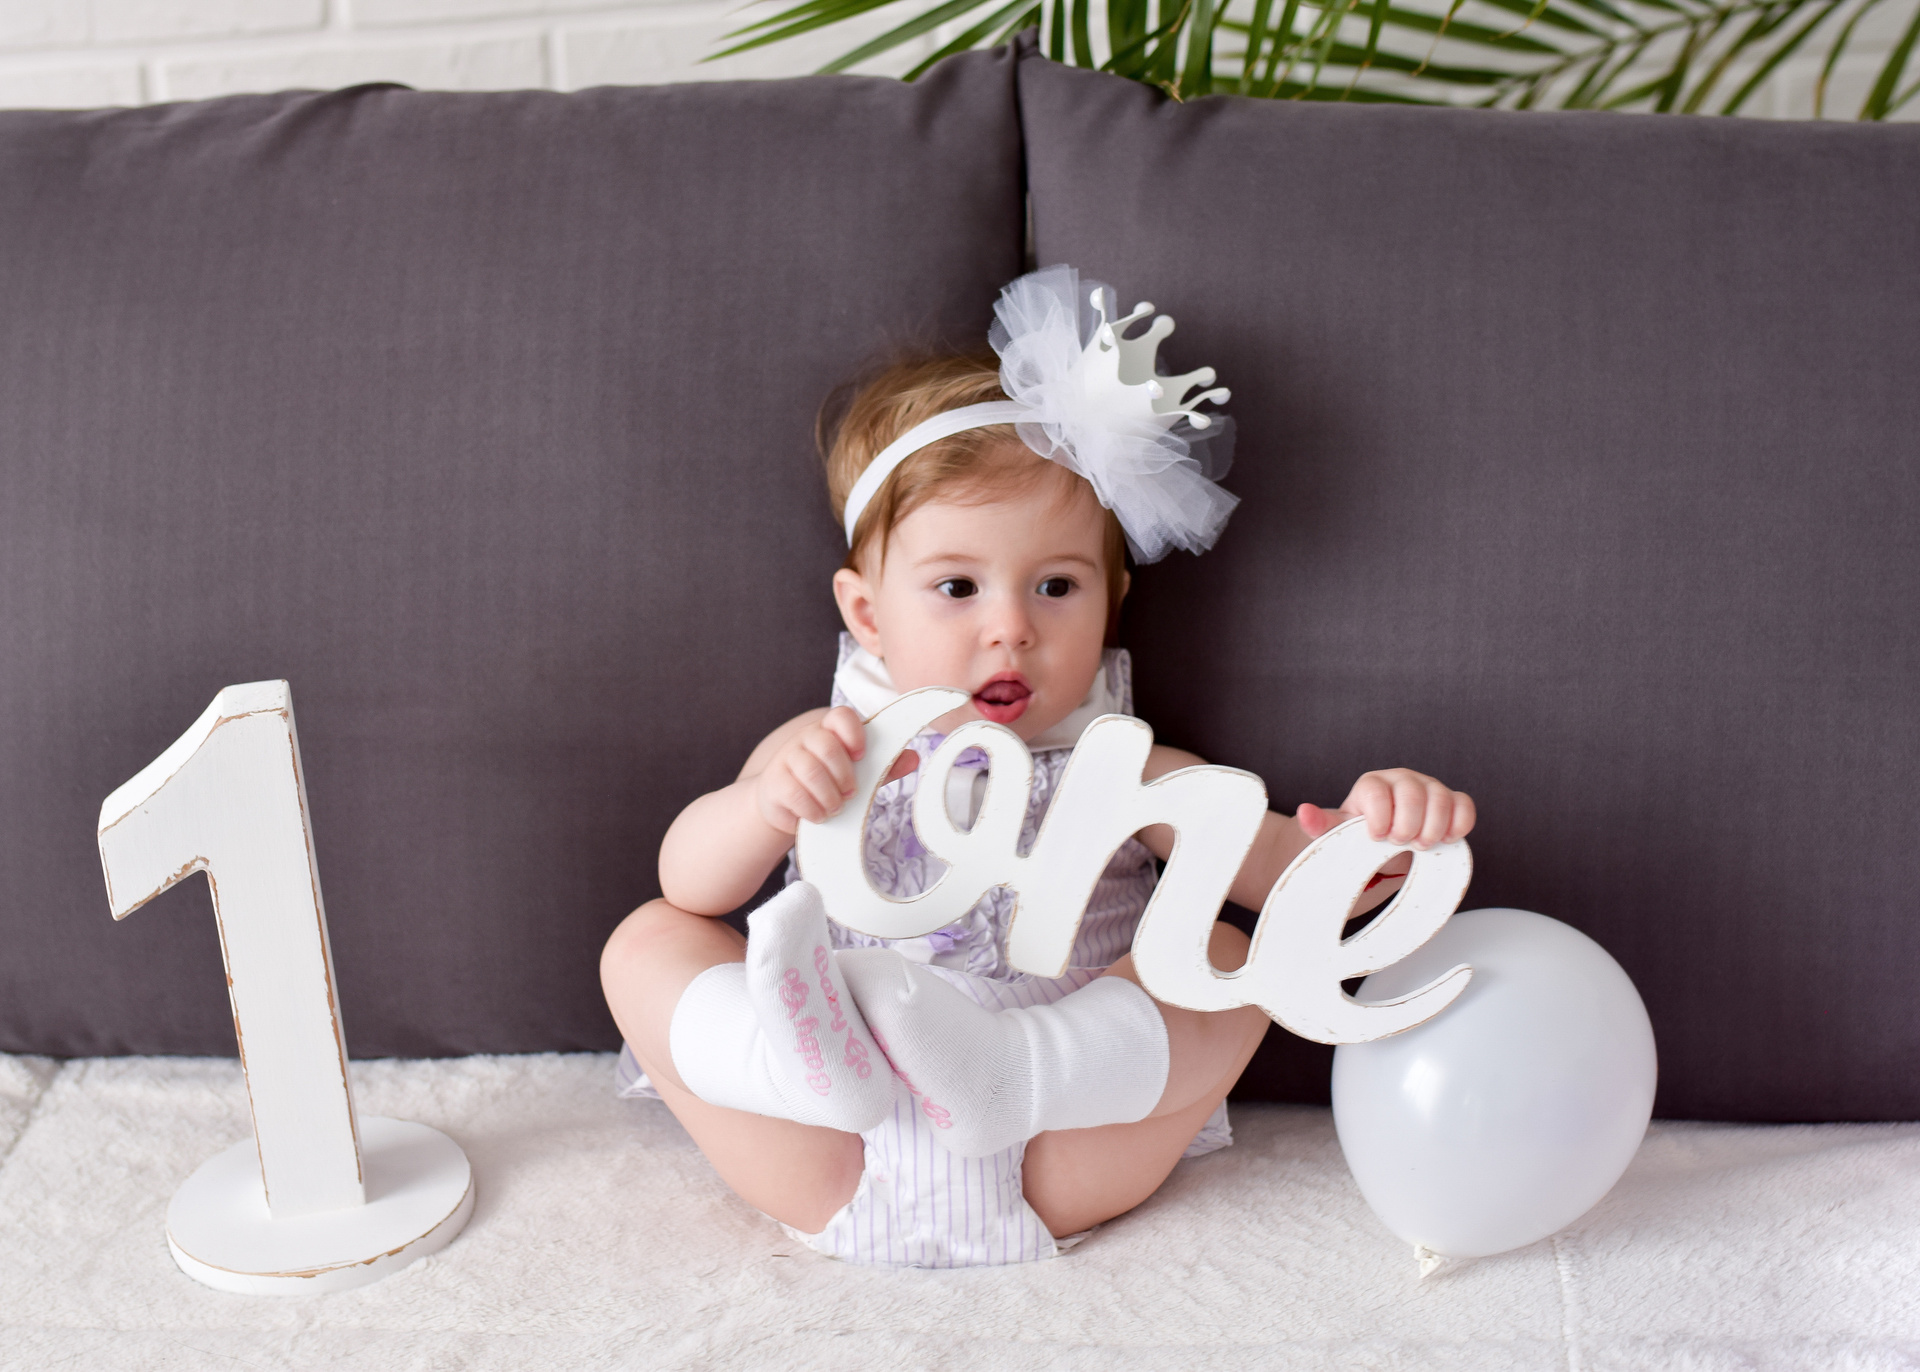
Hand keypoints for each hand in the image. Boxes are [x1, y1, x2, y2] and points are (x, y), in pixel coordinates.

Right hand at [752, 707, 916, 834]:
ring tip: (836, 807)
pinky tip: (819, 814)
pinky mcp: (774, 783)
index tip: (861, 755)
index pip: (841, 716)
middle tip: (851, 793)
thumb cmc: (827, 784)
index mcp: (829, 730)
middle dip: (844, 774)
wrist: (786, 805)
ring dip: (830, 795)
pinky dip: (813, 809)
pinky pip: (796, 793)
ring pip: (811, 771)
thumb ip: (883, 767)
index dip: (853, 733)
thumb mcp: (858, 775)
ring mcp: (786, 759)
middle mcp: (806, 739)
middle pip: (827, 745)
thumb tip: (913, 758)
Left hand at [1296, 769, 1475, 850]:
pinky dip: (1459, 824)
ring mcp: (1429, 787)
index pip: (1376, 792)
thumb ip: (1321, 824)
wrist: (1385, 840)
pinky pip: (1464, 805)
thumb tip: (1304, 812)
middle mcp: (1402, 780)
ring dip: (1432, 828)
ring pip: (1441, 797)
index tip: (1376, 837)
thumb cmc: (1361, 833)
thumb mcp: (1338, 832)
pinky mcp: (1452, 800)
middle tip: (1400, 842)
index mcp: (1372, 784)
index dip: (1378, 818)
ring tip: (1420, 844)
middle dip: (1406, 825)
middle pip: (1411, 793)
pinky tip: (1446, 840)